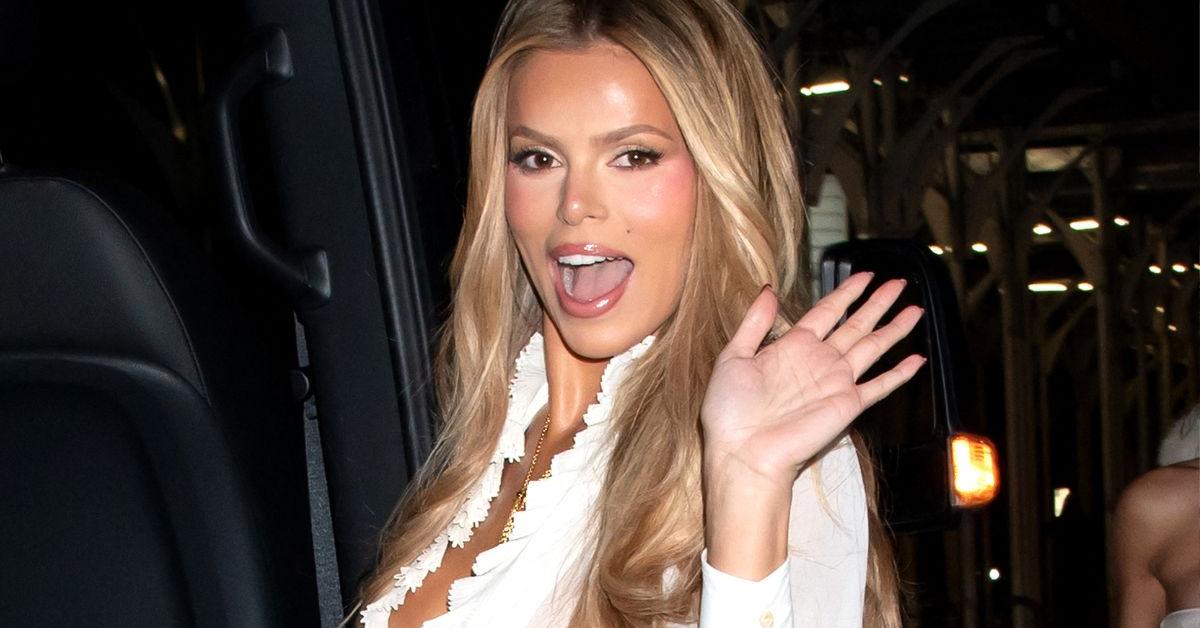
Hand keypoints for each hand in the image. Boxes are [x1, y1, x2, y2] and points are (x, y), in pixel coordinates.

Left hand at [702, 272, 925, 489]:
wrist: (742, 451)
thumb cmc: (730, 410)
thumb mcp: (733, 356)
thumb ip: (754, 323)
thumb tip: (768, 289)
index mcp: (792, 346)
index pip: (827, 311)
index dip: (846, 292)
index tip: (864, 276)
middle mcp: (818, 361)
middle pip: (856, 324)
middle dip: (878, 303)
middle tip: (899, 283)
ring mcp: (835, 382)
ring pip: (873, 347)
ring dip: (894, 328)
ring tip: (915, 309)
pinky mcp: (848, 405)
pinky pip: (879, 386)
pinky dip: (899, 374)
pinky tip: (917, 360)